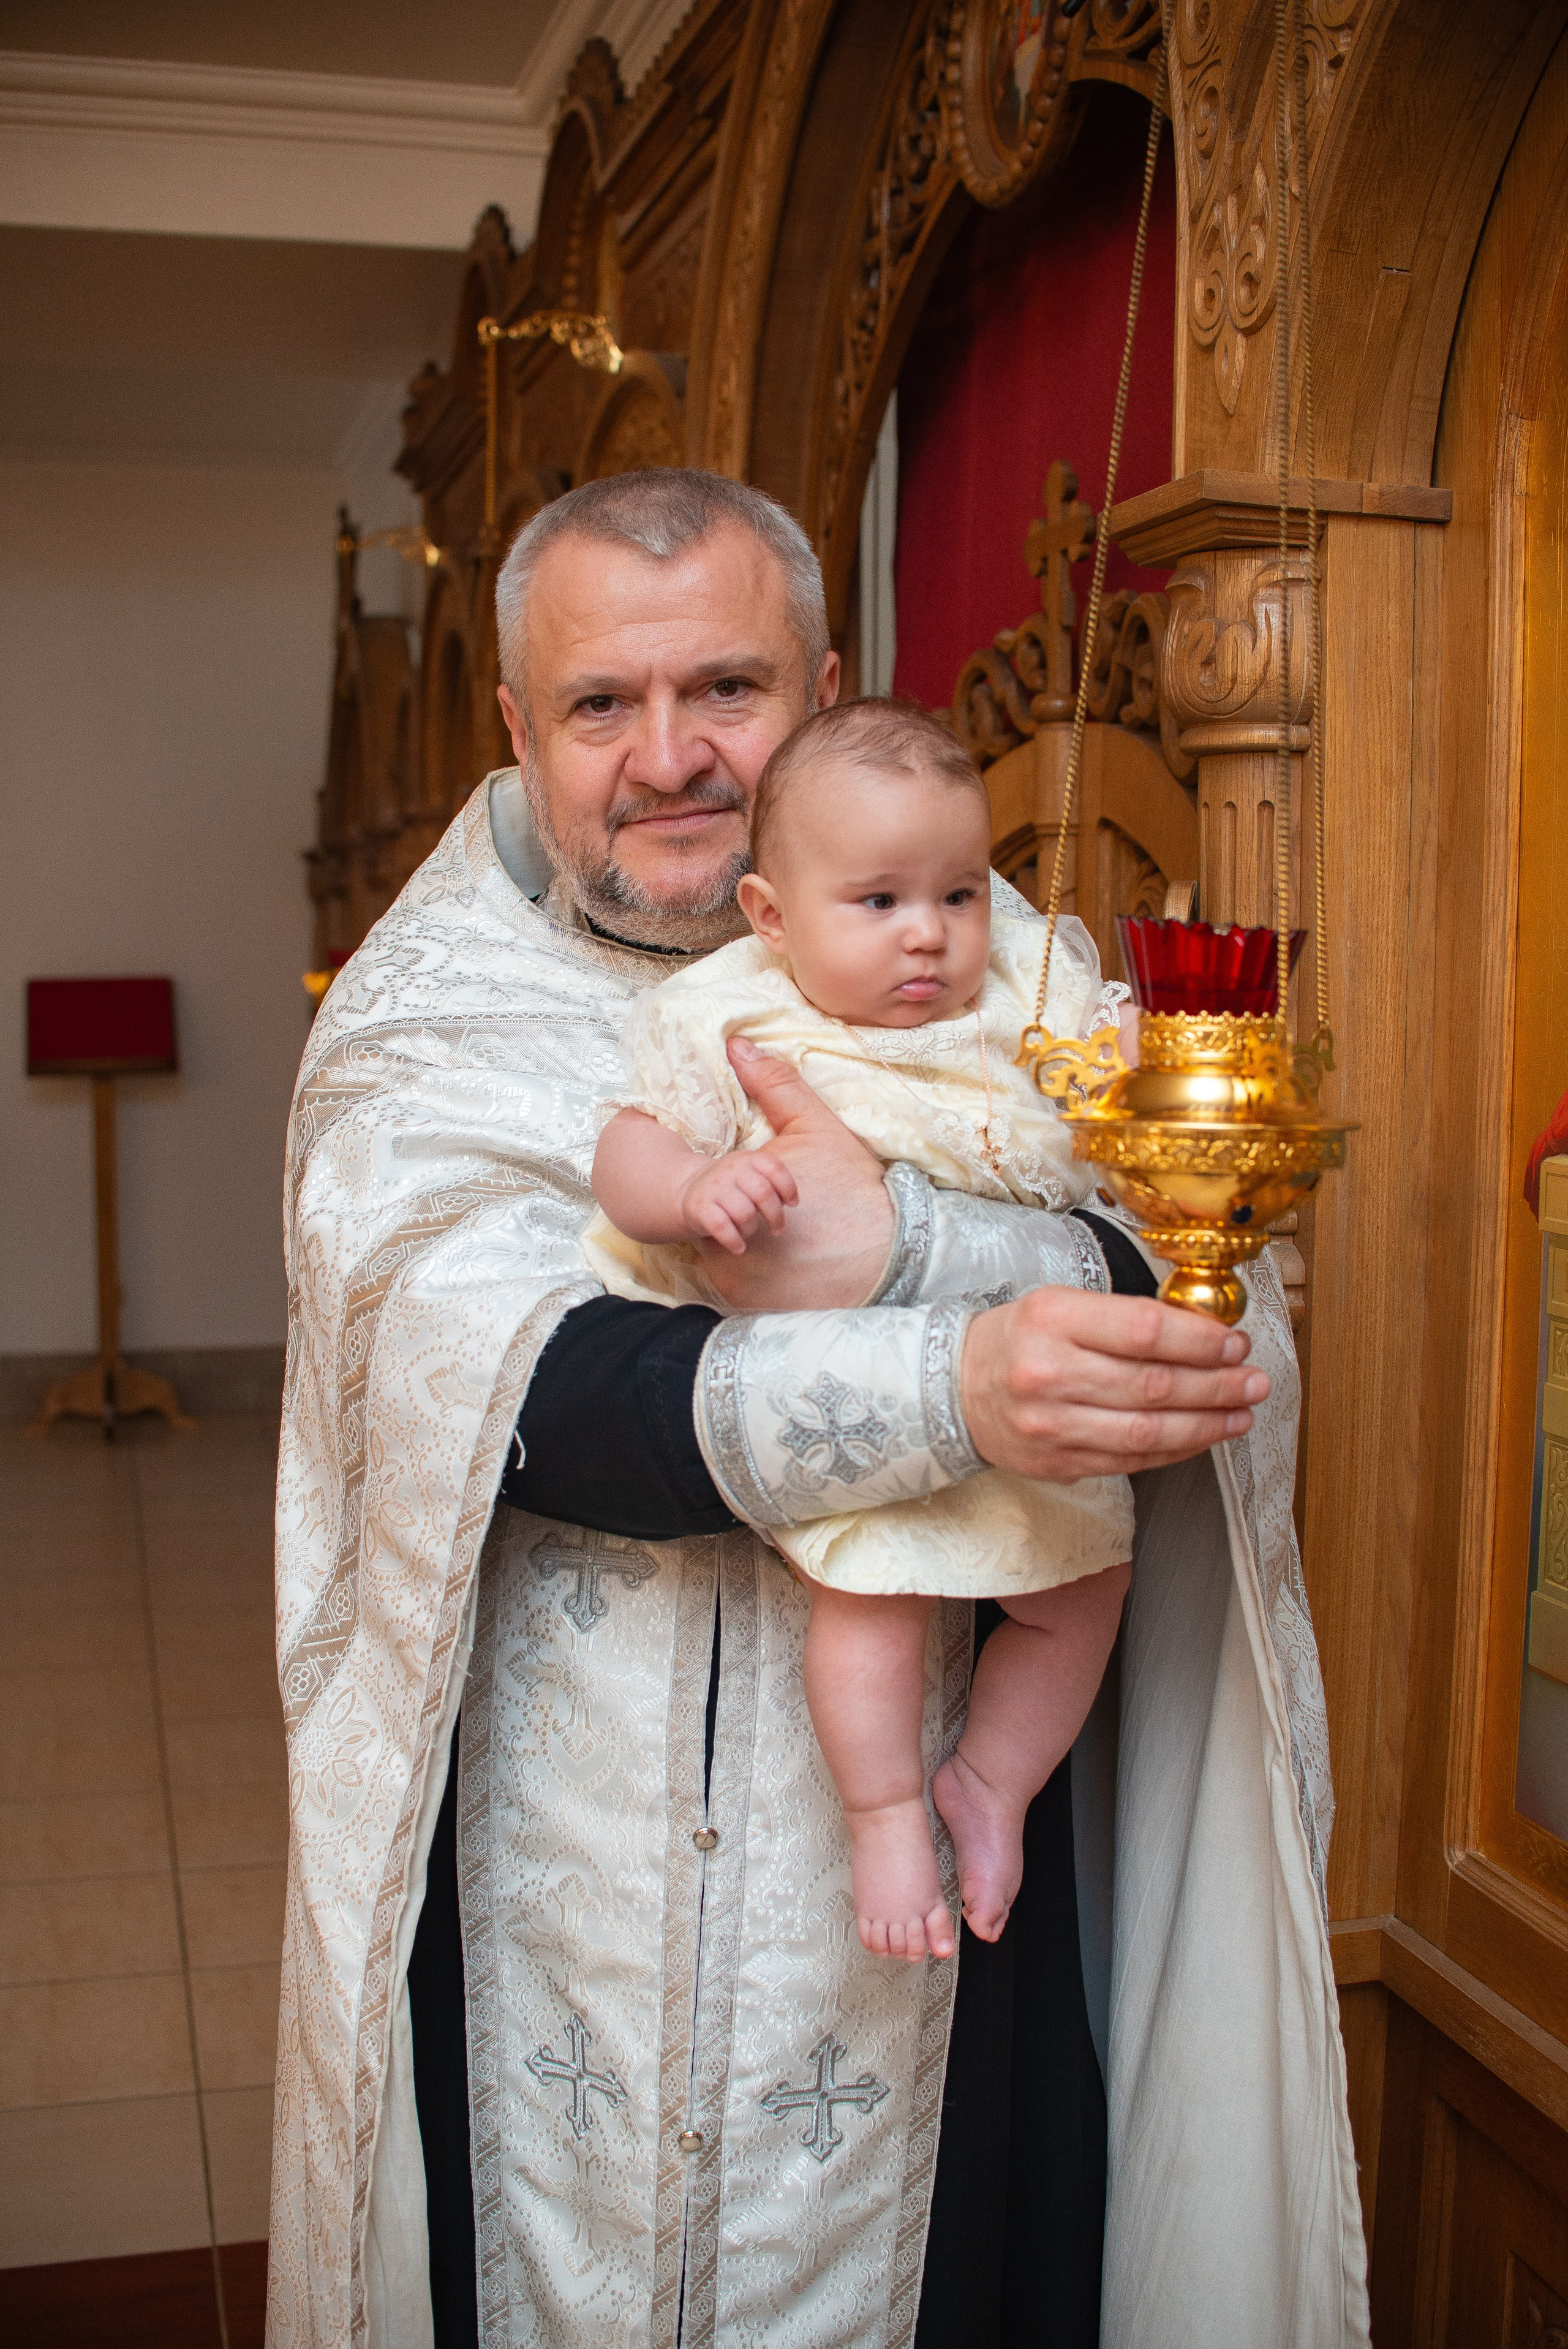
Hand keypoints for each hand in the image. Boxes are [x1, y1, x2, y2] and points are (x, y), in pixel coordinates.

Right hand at [678, 1148, 797, 1254]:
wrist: (687, 1191)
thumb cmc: (729, 1189)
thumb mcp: (749, 1176)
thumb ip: (770, 1183)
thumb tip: (790, 1201)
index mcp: (746, 1158)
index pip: (774, 1167)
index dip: (788, 1188)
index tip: (792, 1204)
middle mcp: (729, 1169)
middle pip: (763, 1193)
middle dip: (776, 1216)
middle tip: (777, 1229)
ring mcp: (713, 1188)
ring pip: (745, 1214)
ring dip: (751, 1229)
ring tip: (747, 1231)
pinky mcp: (699, 1208)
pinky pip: (723, 1228)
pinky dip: (734, 1241)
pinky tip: (739, 1247)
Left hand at [695, 1039, 894, 1308]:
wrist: (898, 1254)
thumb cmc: (854, 1189)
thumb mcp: (817, 1128)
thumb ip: (775, 1085)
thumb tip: (737, 1046)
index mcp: (731, 1197)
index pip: (703, 1194)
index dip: (726, 1188)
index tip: (751, 1187)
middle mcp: (725, 1248)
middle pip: (709, 1232)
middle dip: (733, 1222)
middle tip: (777, 1221)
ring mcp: (738, 1287)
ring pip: (724, 1266)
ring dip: (744, 1258)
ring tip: (785, 1248)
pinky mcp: (756, 1315)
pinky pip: (742, 1298)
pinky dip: (758, 1288)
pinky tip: (790, 1274)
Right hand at [960, 1287, 1270, 1481]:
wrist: (955, 1389)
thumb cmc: (1018, 1339)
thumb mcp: (1059, 1305)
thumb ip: (1124, 1318)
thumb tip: (1205, 1335)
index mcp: (1053, 1319)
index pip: (1144, 1331)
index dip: (1200, 1341)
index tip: (1234, 1343)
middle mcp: (1049, 1373)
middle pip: (1153, 1385)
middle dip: (1216, 1384)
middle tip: (1254, 1380)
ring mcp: (1052, 1425)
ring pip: (1148, 1431)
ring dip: (1207, 1423)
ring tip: (1242, 1412)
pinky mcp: (1058, 1462)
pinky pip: (1131, 1459)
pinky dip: (1176, 1449)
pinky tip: (1204, 1435)